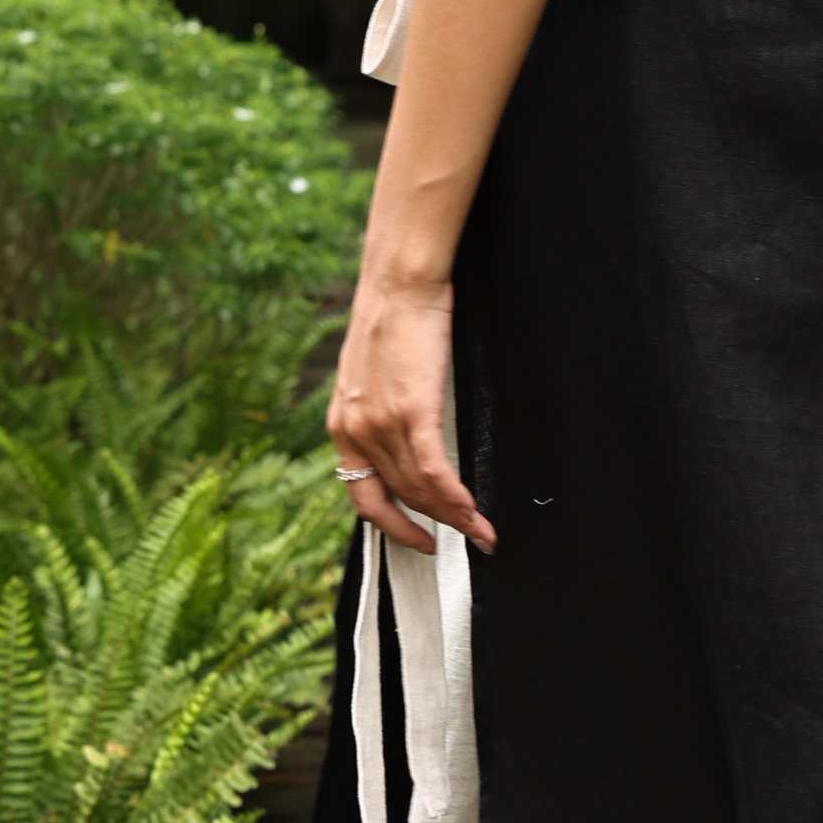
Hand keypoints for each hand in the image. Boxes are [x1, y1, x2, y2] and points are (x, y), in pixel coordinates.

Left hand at [328, 268, 494, 556]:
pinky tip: (474, 511)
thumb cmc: (395, 320)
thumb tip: (413, 443)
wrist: (400, 282)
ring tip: (481, 531)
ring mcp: (381, 424)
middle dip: (435, 526)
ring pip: (419, 490)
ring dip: (453, 517)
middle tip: (469, 538)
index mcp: (342, 426)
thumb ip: (384, 414)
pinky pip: (434, 473)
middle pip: (399, 498)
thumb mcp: (373, 378)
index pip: (364, 496)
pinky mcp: (411, 411)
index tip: (420, 539)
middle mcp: (355, 432)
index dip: (394, 525)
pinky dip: (455, 499)